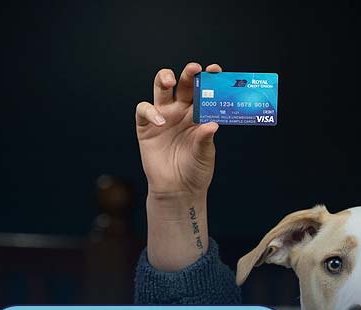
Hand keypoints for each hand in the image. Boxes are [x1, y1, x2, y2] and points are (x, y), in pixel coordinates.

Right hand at [135, 62, 222, 269]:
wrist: (177, 190)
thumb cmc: (196, 171)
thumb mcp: (205, 155)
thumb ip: (206, 139)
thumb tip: (212, 124)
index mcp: (199, 115)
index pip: (204, 92)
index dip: (208, 79)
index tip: (215, 71)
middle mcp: (181, 111)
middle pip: (183, 85)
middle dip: (188, 74)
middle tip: (194, 69)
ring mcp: (164, 117)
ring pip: (161, 89)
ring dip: (164, 79)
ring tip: (169, 80)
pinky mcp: (146, 127)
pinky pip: (145, 110)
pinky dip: (150, 112)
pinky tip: (160, 121)